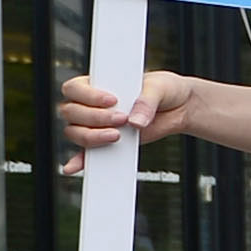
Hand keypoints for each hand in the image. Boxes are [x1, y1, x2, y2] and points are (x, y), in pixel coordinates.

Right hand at [56, 70, 198, 169]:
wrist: (179, 108)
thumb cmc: (163, 90)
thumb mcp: (158, 87)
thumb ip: (146, 102)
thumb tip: (135, 122)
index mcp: (97, 84)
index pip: (74, 89)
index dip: (88, 96)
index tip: (112, 100)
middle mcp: (91, 104)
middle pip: (71, 112)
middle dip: (95, 117)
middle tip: (122, 118)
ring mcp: (96, 125)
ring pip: (75, 132)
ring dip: (92, 136)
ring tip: (119, 135)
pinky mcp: (105, 142)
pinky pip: (85, 154)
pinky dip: (80, 161)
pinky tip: (76, 166)